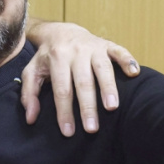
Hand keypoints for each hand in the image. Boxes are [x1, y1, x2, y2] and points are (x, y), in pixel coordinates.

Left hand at [22, 20, 138, 134]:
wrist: (61, 32)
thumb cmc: (47, 58)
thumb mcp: (32, 73)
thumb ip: (29, 95)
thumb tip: (30, 119)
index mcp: (56, 58)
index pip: (61, 89)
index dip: (64, 111)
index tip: (68, 132)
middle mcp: (76, 52)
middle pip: (83, 82)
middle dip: (87, 107)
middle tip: (92, 129)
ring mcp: (93, 47)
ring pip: (103, 68)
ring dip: (108, 88)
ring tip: (112, 108)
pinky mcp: (107, 44)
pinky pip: (119, 51)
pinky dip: (128, 61)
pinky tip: (135, 73)